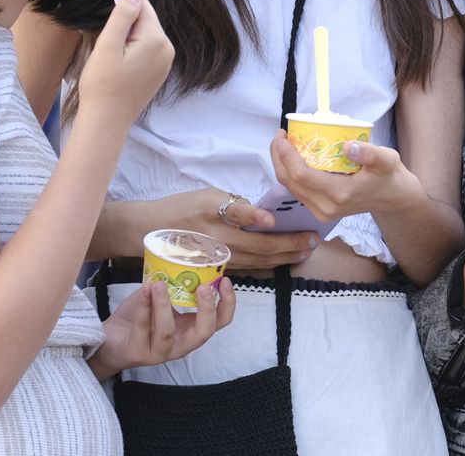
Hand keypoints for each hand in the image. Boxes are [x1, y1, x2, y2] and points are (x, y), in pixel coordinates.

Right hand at [77, 0, 173, 128]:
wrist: (107, 120)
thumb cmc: (102, 84)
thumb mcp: (108, 45)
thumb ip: (123, 16)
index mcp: (157, 40)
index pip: (142, 7)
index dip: (122, 10)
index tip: (107, 26)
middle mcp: (167, 49)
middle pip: (145, 21)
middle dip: (125, 28)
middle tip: (108, 49)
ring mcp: (166, 63)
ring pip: (144, 36)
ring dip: (127, 40)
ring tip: (113, 61)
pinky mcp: (159, 73)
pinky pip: (146, 51)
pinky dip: (132, 53)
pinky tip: (120, 69)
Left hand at [90, 278, 236, 379]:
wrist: (110, 340)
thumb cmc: (139, 318)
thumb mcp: (161, 301)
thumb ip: (173, 287)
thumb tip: (182, 261)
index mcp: (190, 330)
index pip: (219, 322)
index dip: (228, 304)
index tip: (225, 280)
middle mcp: (180, 344)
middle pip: (203, 333)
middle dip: (207, 310)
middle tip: (204, 286)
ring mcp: (160, 352)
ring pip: (167, 332)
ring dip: (164, 306)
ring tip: (160, 285)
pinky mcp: (138, 353)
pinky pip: (142, 328)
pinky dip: (143, 307)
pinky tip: (144, 291)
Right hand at [131, 189, 318, 270]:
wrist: (151, 232)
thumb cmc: (181, 208)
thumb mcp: (207, 196)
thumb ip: (235, 206)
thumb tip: (263, 217)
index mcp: (220, 223)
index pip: (253, 227)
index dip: (273, 228)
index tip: (292, 227)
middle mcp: (223, 246)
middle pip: (263, 250)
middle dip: (292, 246)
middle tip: (313, 241)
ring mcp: (223, 261)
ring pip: (260, 262)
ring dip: (285, 258)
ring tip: (304, 251)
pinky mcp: (220, 268)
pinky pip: (250, 267)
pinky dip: (269, 264)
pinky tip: (281, 259)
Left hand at [267, 131, 415, 222]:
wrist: (393, 198)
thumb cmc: (389, 175)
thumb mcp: (386, 159)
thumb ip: (370, 153)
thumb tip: (348, 146)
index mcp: (341, 193)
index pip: (302, 175)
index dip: (286, 155)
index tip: (283, 135)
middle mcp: (328, 207)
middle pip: (289, 182)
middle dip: (278, 157)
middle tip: (280, 135)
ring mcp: (323, 212)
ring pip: (290, 188)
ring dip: (282, 164)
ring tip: (283, 143)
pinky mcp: (321, 212)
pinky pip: (297, 191)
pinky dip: (290, 173)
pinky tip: (292, 157)